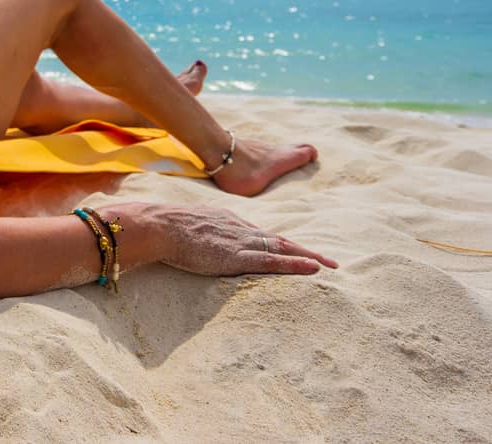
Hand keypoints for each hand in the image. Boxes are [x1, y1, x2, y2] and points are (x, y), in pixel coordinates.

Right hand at [130, 201, 338, 275]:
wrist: (161, 226)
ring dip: (309, 257)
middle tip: (331, 262)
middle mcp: (242, 229)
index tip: (302, 252)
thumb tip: (203, 241)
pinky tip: (313, 269)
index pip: (264, 235)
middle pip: (281, 240)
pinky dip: (295, 264)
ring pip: (283, 249)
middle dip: (307, 250)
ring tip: (331, 266)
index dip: (285, 244)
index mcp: (231, 223)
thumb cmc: (168, 227)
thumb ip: (206, 233)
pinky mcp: (237, 256)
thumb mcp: (193, 226)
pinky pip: (272, 262)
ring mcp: (241, 242)